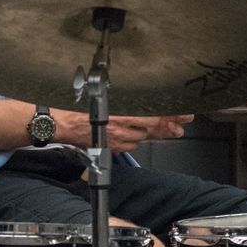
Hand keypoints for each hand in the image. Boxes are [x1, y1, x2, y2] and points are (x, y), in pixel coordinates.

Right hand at [51, 111, 189, 150]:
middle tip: (181, 125)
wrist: (61, 123)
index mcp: (122, 113)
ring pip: (143, 138)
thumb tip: (147, 105)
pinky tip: (137, 136)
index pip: (154, 116)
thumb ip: (128, 103)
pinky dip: (136, 141)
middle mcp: (122, 128)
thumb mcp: (107, 98)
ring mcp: (117, 140)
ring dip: (153, 134)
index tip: (185, 115)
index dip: (172, 116)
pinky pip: (131, 146)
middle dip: (169, 127)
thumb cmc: (80, 106)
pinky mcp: (111, 148)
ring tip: (164, 130)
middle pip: (153, 129)